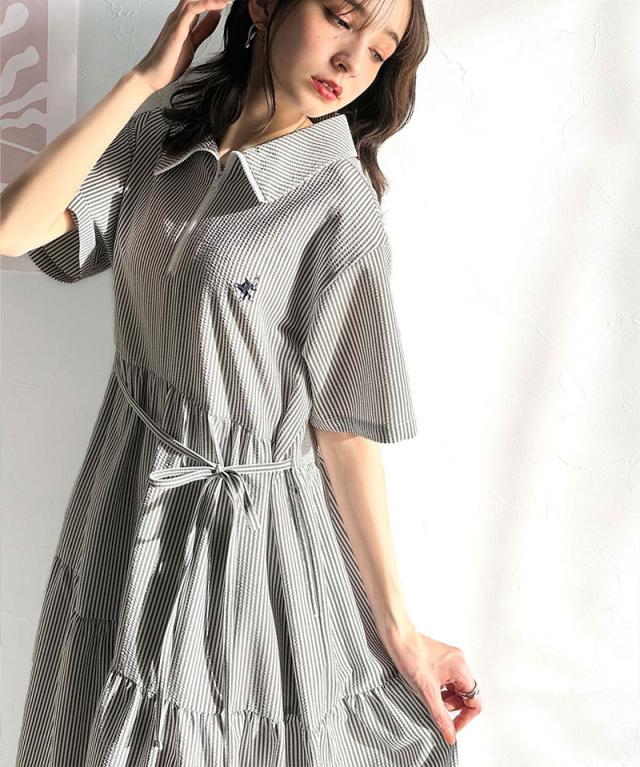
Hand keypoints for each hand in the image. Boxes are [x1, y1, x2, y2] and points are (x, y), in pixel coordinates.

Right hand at [132, 0, 230, 92]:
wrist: (152, 76)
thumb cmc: (169, 62)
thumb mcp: (193, 43)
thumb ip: (203, 29)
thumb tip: (216, 16)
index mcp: (182, 20)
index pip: (199, 2)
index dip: (214, 0)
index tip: (229, 0)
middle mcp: (178, 17)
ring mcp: (175, 22)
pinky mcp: (175, 30)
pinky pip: (191, 10)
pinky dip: (206, 4)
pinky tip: (220, 5)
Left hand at [383, 627, 481, 745]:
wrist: (397, 636)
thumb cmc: (410, 657)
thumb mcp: (426, 692)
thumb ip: (441, 716)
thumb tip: (450, 736)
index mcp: (461, 669)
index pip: (475, 702)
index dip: (465, 718)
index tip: (452, 727)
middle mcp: (460, 662)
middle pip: (467, 695)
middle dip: (453, 707)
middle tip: (437, 708)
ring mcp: (452, 659)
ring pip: (457, 688)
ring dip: (447, 698)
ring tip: (430, 697)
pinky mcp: (443, 658)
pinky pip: (449, 679)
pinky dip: (442, 688)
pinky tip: (428, 688)